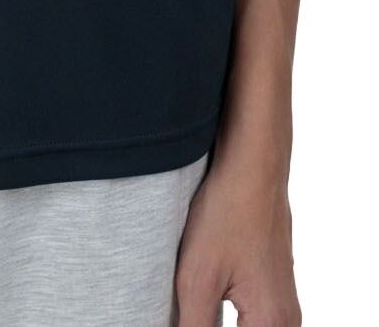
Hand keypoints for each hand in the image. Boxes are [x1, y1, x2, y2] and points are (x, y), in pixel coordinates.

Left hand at [175, 155, 301, 325]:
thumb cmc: (228, 214)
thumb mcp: (197, 280)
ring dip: (217, 323)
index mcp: (272, 325)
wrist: (253, 166)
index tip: (189, 316)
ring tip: (193, 308)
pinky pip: (255, 320)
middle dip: (211, 326)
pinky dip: (231, 319)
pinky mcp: (275, 287)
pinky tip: (207, 305)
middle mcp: (287, 321)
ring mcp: (284, 303)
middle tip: (189, 311)